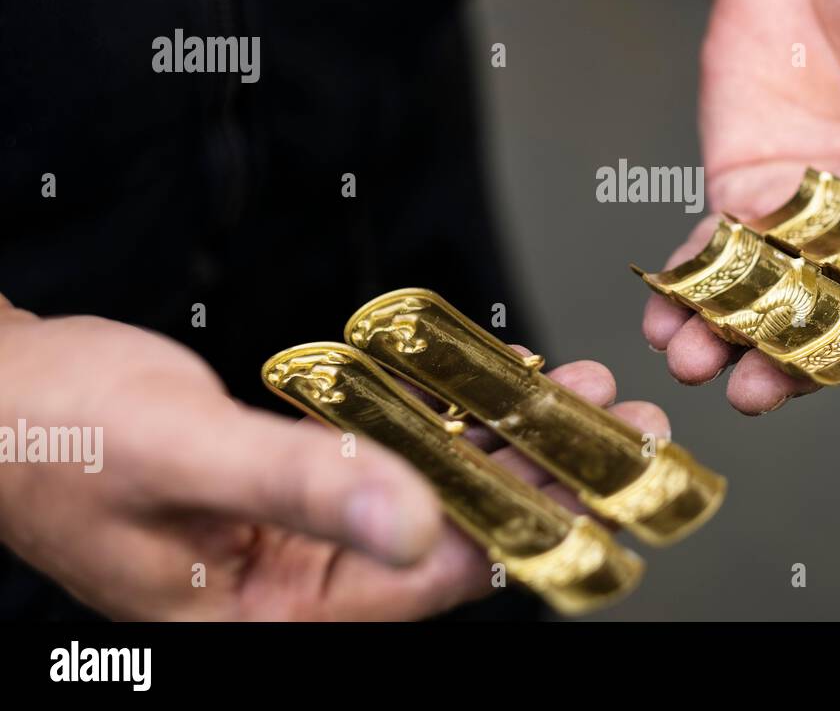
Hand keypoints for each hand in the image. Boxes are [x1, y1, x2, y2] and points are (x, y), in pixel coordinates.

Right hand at [0, 300, 664, 618]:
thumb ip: (297, 484)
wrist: (2, 392)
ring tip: (580, 393)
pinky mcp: (299, 486)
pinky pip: (390, 456)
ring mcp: (300, 533)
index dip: (520, 528)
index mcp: (268, 611)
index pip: (426, 582)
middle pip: (448, 536)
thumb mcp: (180, 452)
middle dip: (539, 479)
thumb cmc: (59, 433)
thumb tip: (419, 520)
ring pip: (429, 490)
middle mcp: (295, 583)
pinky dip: (443, 418)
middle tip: (623, 429)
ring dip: (504, 440)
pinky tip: (495, 384)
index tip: (597, 482)